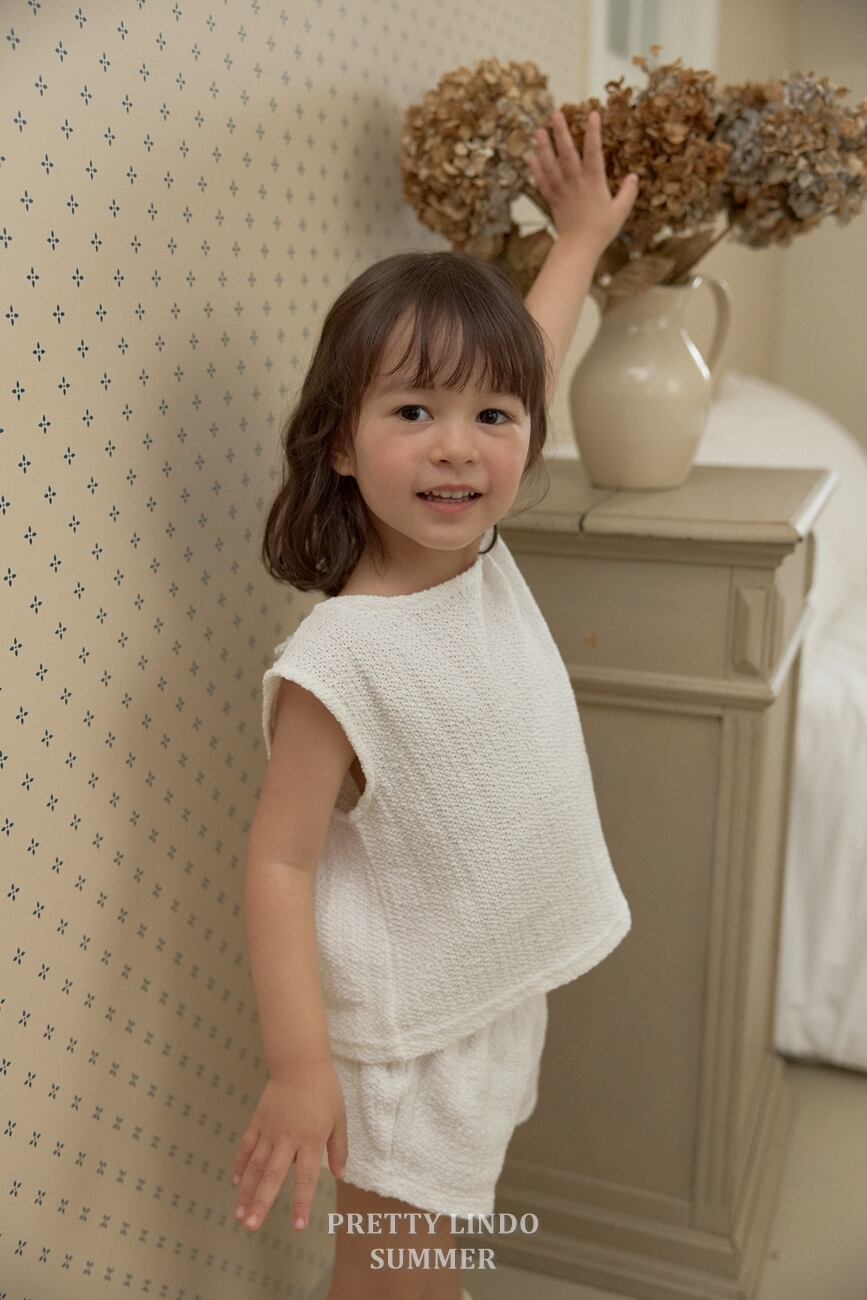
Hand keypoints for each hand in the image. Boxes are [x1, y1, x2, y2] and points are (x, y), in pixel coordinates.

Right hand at [232, 1061, 347, 1233]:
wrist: (300, 1063)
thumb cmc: (324, 1091)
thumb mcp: (339, 1118)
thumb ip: (339, 1148)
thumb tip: (340, 1175)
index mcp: (310, 1140)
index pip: (306, 1178)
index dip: (301, 1203)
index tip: (298, 1225)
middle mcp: (288, 1139)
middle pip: (272, 1176)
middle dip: (262, 1203)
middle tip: (252, 1226)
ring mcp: (269, 1130)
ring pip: (255, 1166)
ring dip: (247, 1192)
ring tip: (241, 1215)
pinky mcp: (258, 1121)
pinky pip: (246, 1146)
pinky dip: (240, 1165)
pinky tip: (237, 1183)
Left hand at [527, 109, 638, 253]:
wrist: (579, 248)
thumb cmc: (602, 230)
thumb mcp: (621, 211)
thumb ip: (628, 192)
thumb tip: (634, 176)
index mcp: (594, 183)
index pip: (594, 153)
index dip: (593, 133)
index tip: (592, 114)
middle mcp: (576, 183)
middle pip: (567, 154)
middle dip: (561, 133)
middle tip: (556, 114)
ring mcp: (562, 191)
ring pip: (551, 165)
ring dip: (544, 147)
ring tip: (539, 130)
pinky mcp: (552, 200)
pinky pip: (542, 182)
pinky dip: (536, 169)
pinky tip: (531, 156)